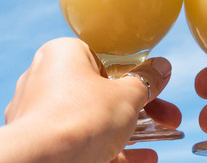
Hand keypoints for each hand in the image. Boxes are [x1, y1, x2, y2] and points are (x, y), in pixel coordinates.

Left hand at [0, 37, 180, 162]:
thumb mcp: (128, 95)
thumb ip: (147, 81)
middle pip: (102, 93)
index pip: (105, 59)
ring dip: (129, 134)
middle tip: (168, 119)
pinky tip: (141, 160)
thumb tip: (162, 68)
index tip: (158, 89)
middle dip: (140, 110)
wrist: (43, 160)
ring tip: (158, 144)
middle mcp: (44, 78)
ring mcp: (38, 113)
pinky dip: (110, 150)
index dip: (137, 76)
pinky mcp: (39, 141)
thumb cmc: (83, 117)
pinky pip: (80, 142)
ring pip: (92, 121)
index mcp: (62, 54)